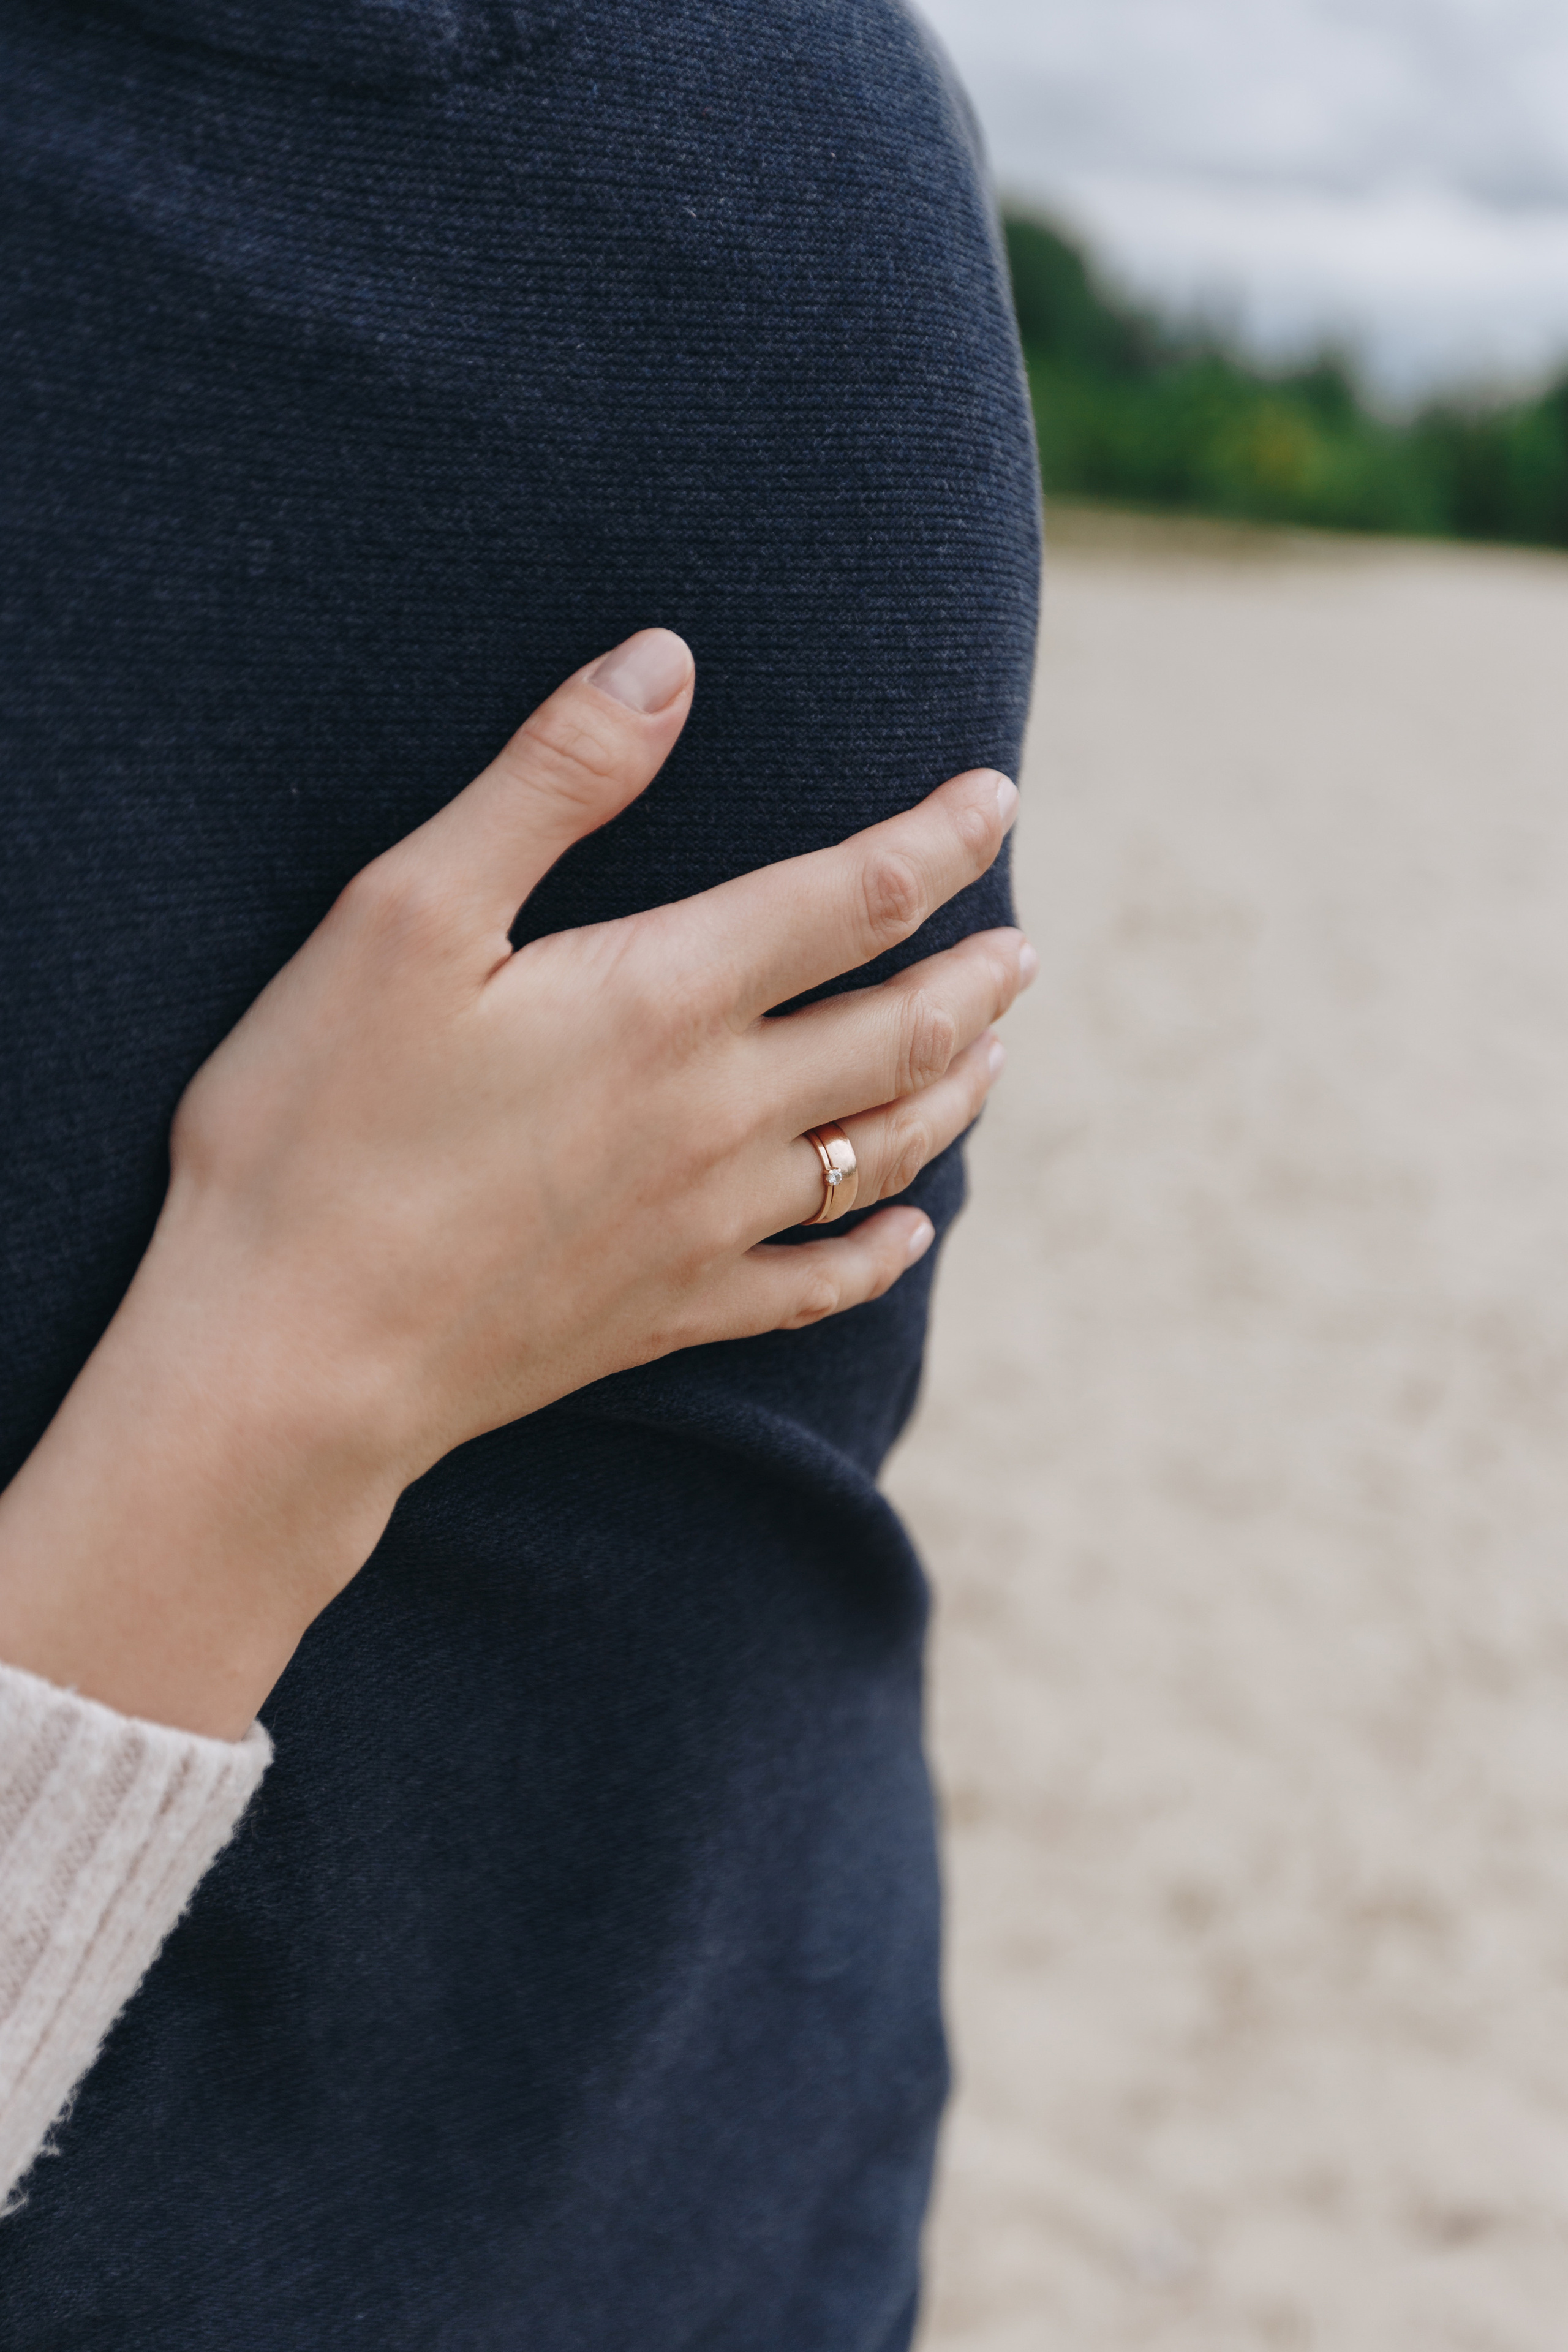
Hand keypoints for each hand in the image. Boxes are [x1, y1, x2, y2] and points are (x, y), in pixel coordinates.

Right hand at [0, 631, 1031, 1736]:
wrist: (289, 1353)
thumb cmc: (319, 1123)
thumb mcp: (406, 915)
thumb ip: (550, 782)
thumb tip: (665, 662)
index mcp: (667, 999)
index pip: (856, 898)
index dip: (940, 839)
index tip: (994, 797)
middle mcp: (719, 1116)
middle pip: (899, 1032)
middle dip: (973, 977)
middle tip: (1019, 947)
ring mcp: (705, 1228)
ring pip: (879, 1150)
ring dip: (950, 1091)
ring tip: (989, 1053)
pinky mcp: (667, 1315)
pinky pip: (817, 1285)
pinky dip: (879, 1249)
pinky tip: (909, 1233)